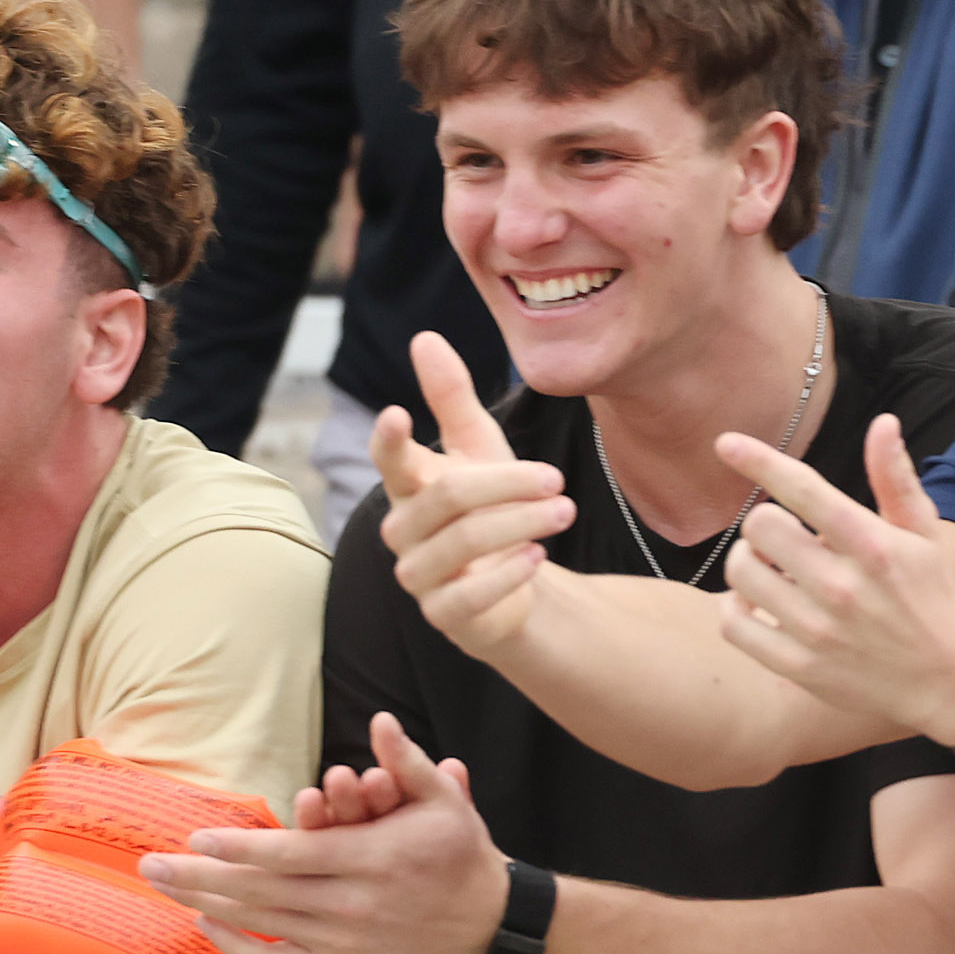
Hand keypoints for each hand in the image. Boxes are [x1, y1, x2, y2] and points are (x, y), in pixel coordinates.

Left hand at [140, 710, 509, 953]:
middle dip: (200, 878)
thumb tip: (380, 721)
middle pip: (262, 893)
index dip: (241, 850)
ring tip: (163, 887)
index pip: (292, 855)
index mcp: (374, 860)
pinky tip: (206, 924)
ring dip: (206, 906)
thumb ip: (407, 764)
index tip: (197, 839)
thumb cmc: (461, 856)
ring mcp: (345, 943)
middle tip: (149, 866)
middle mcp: (354, 905)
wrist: (489, 928)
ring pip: (263, 925)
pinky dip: (238, 945)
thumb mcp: (445, 803)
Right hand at [374, 331, 568, 656]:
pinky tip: (538, 556)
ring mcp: (418, 576)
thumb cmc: (490, 508)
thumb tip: (424, 337)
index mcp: (408, 486)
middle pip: (448, 497)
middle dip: (507, 484)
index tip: (398, 412)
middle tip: (557, 478)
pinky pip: (470, 596)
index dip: (390, 439)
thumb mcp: (480, 449)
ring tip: (564, 510)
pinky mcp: (443, 615)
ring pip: (463, 542)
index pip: (390, 459)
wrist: (513, 584)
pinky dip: (509, 573)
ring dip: (520, 523)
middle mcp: (403, 530)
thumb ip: (452, 399)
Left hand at [716, 415, 954, 739]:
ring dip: (748, 564)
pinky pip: (735, 626)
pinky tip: (754, 605)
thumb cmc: (930, 595)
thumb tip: (883, 422)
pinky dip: (734, 610)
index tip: (726, 444)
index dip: (758, 460)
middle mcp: (842, 586)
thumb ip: (896, 478)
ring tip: (772, 571)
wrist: (946, 678)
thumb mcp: (923, 533)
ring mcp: (819, 630)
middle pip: (760, 528)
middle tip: (783, 539)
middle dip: (765, 526)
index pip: (803, 490)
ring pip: (741, 574)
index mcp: (872, 544)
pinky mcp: (800, 666)